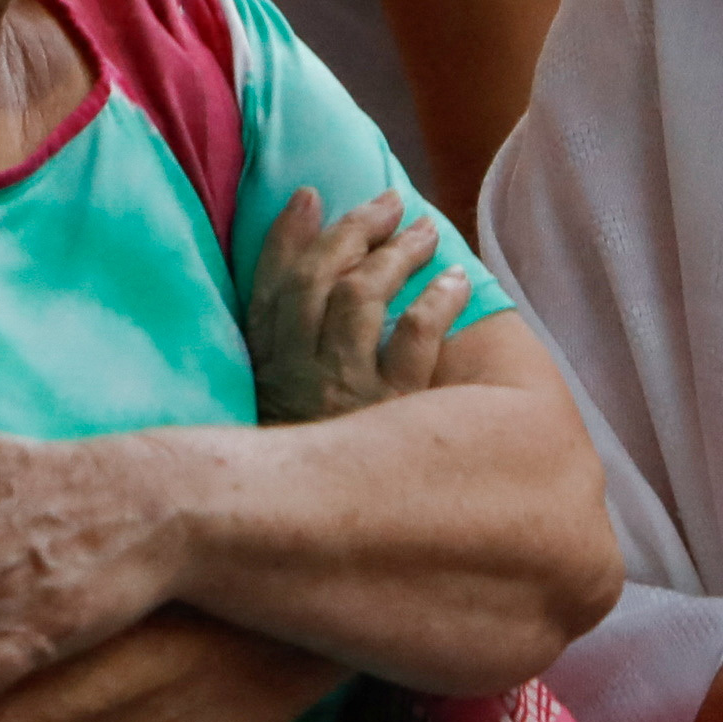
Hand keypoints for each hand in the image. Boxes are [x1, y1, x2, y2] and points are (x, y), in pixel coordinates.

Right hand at [245, 190, 467, 424]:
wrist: (371, 525)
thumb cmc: (339, 446)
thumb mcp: (295, 406)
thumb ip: (297, 347)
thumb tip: (313, 266)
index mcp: (268, 372)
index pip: (266, 291)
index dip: (284, 239)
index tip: (309, 196)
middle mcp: (296, 376)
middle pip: (313, 282)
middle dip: (351, 230)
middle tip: (390, 201)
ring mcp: (343, 390)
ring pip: (358, 297)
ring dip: (395, 253)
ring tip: (427, 232)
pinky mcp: (394, 405)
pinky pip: (414, 335)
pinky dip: (436, 299)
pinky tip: (456, 281)